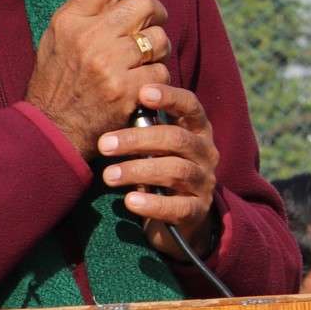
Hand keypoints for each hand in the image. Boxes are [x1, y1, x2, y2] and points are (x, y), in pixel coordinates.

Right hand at [25, 0, 171, 157]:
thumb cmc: (56, 81)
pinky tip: (142, 83)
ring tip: (144, 58)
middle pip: (144, 5)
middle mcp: (90, 37)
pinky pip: (161, 71)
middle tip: (152, 24)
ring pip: (159, 38)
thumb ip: (79, 7)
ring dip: (158, 48)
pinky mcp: (126, 90)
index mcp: (70, 19)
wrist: (52, 129)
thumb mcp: (56, 37)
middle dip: (157, 13)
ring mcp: (109, 64)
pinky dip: (157, 77)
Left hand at [98, 85, 220, 260]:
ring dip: (139, 171)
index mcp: (197, 130)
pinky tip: (130, 201)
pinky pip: (179, 207)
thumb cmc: (159, 167)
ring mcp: (204, 182)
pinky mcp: (198, 211)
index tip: (143, 93)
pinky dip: (153, 204)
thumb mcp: (155, 145)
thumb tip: (109, 102)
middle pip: (177, 139)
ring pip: (176, 171)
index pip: (190, 106)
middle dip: (138, 140)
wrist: (178, 216)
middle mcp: (206, 153)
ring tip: (108, 176)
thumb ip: (142, 126)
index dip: (170, 97)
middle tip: (104, 145)